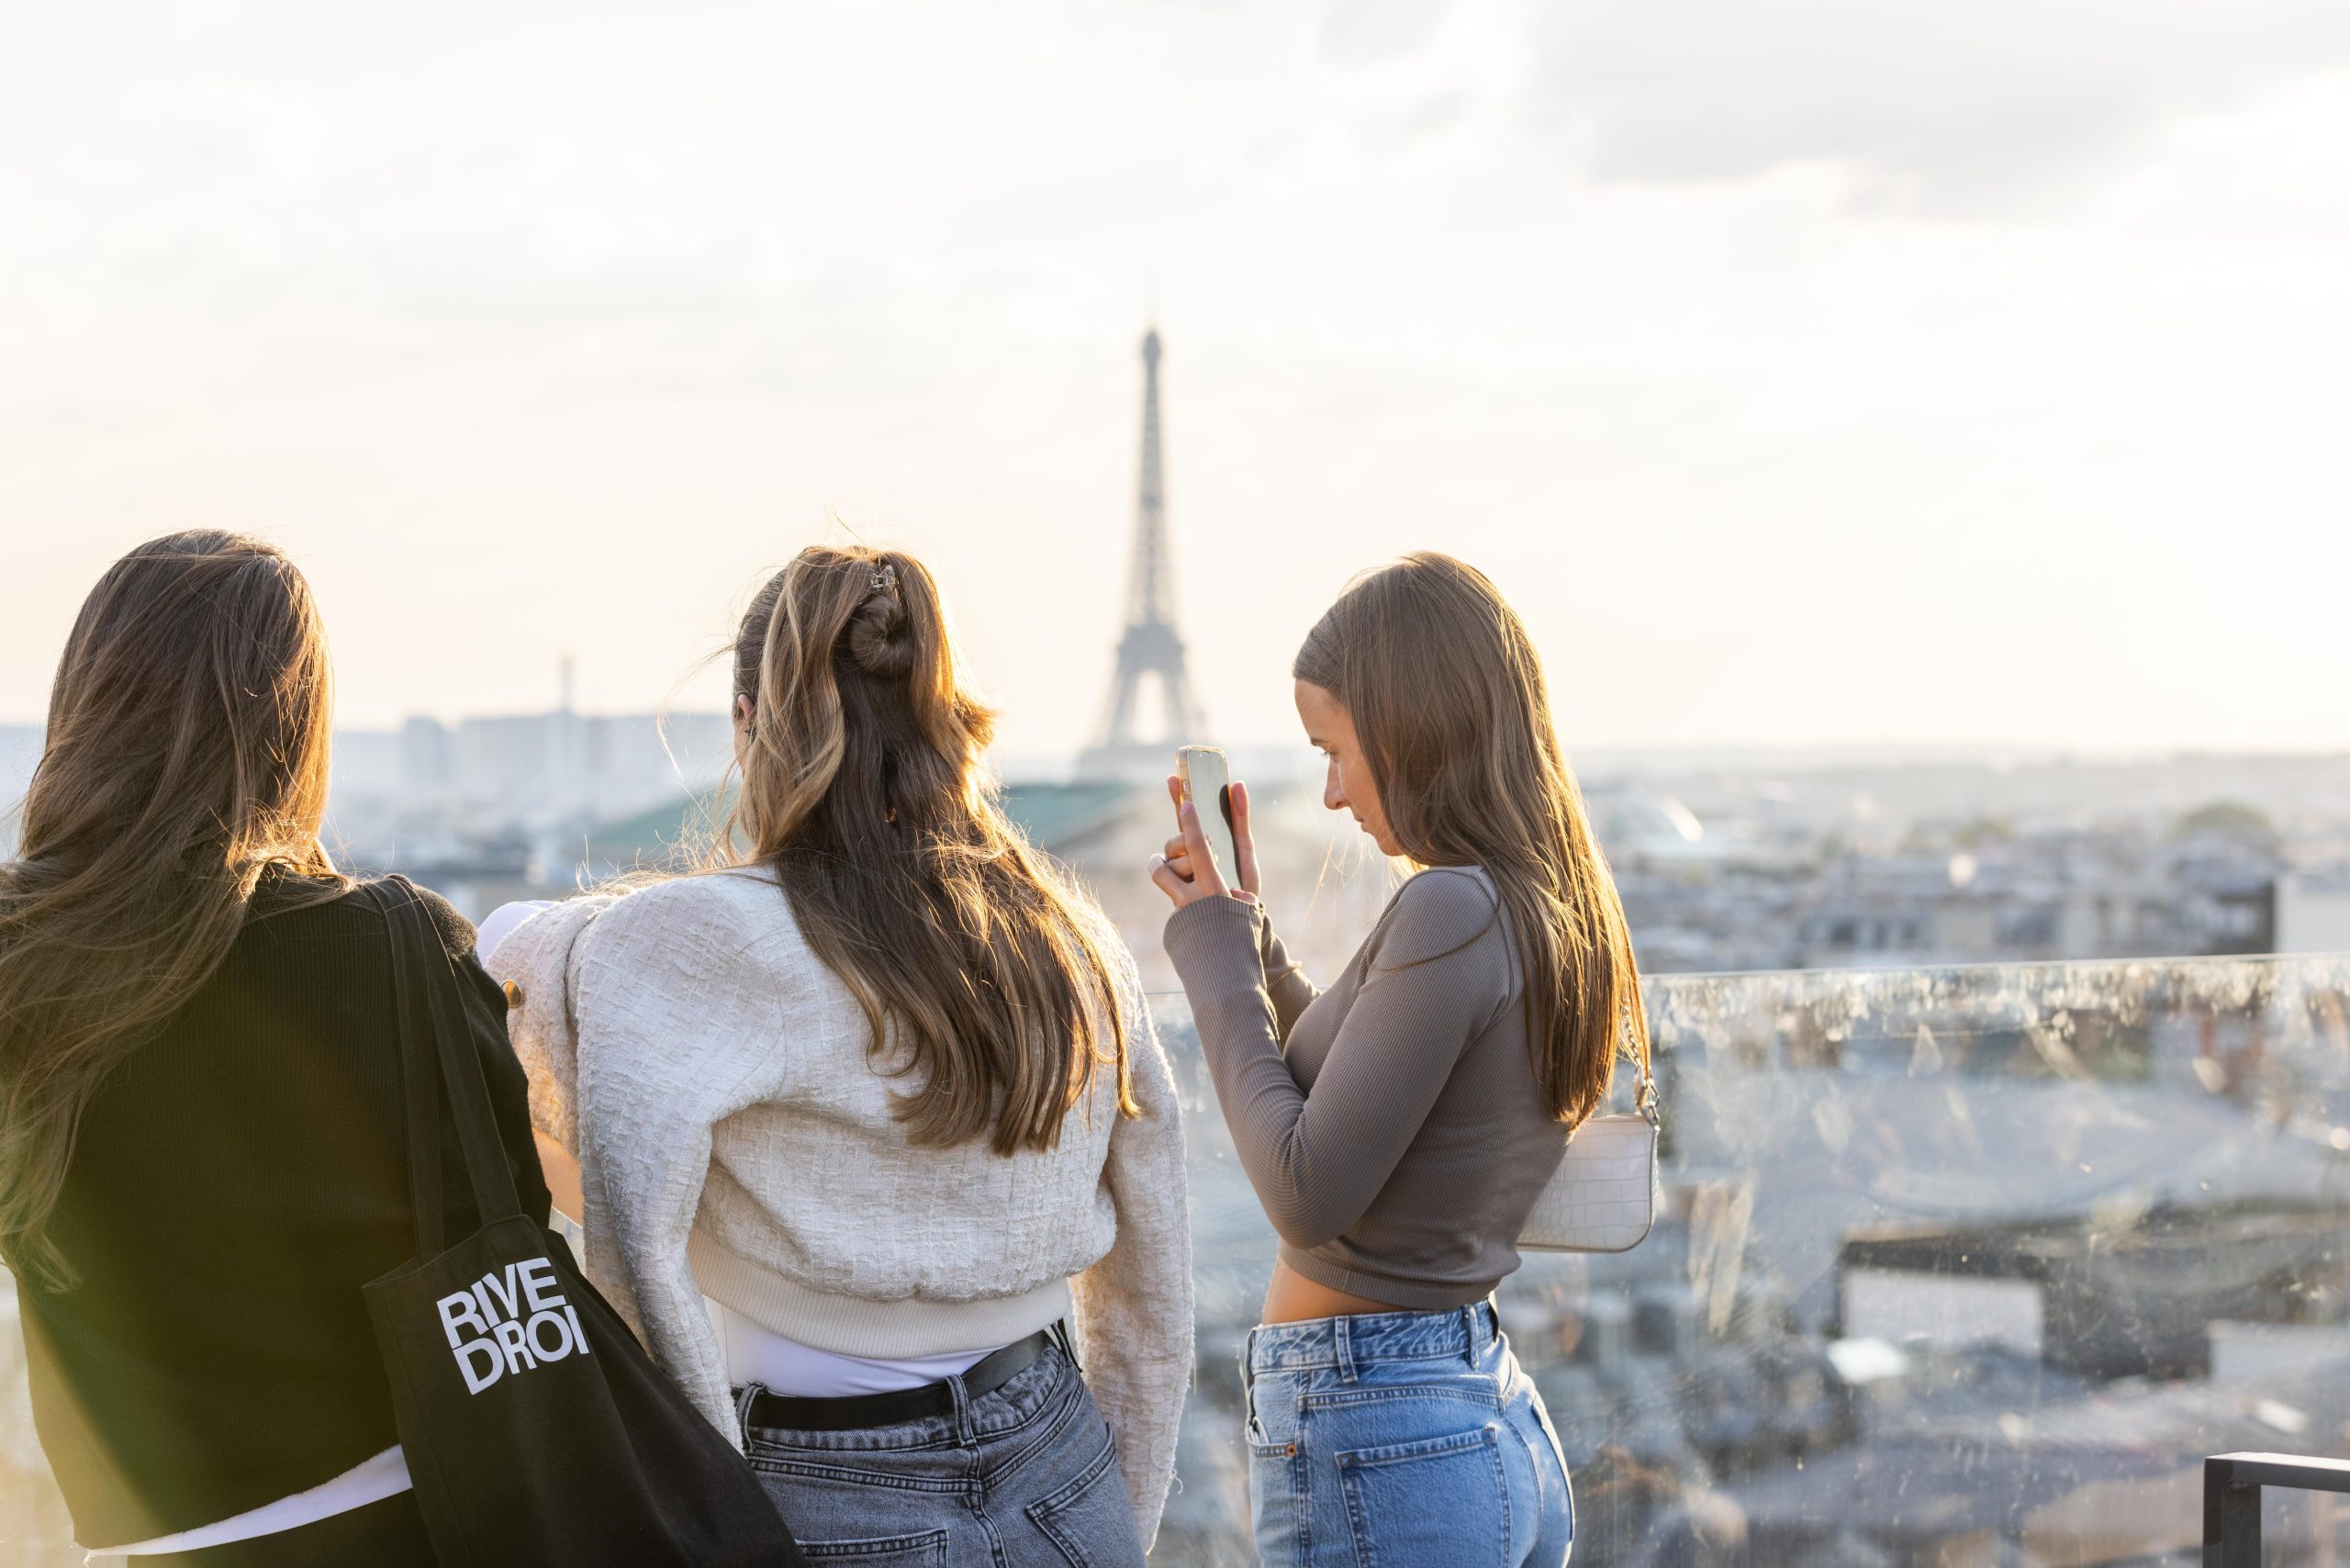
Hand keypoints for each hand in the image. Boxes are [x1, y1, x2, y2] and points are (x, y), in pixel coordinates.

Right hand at [1149, 774, 1261, 908]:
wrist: (1239, 926)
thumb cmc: (1241, 885)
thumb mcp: (1244, 851)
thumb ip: (1239, 819)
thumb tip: (1237, 783)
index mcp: (1201, 847)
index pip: (1184, 817)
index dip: (1178, 796)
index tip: (1174, 776)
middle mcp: (1186, 860)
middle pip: (1175, 838)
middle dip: (1188, 835)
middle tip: (1209, 842)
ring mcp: (1177, 877)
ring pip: (1169, 855)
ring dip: (1188, 861)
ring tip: (1208, 877)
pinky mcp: (1171, 893)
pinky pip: (1163, 873)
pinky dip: (1175, 875)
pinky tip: (1189, 885)